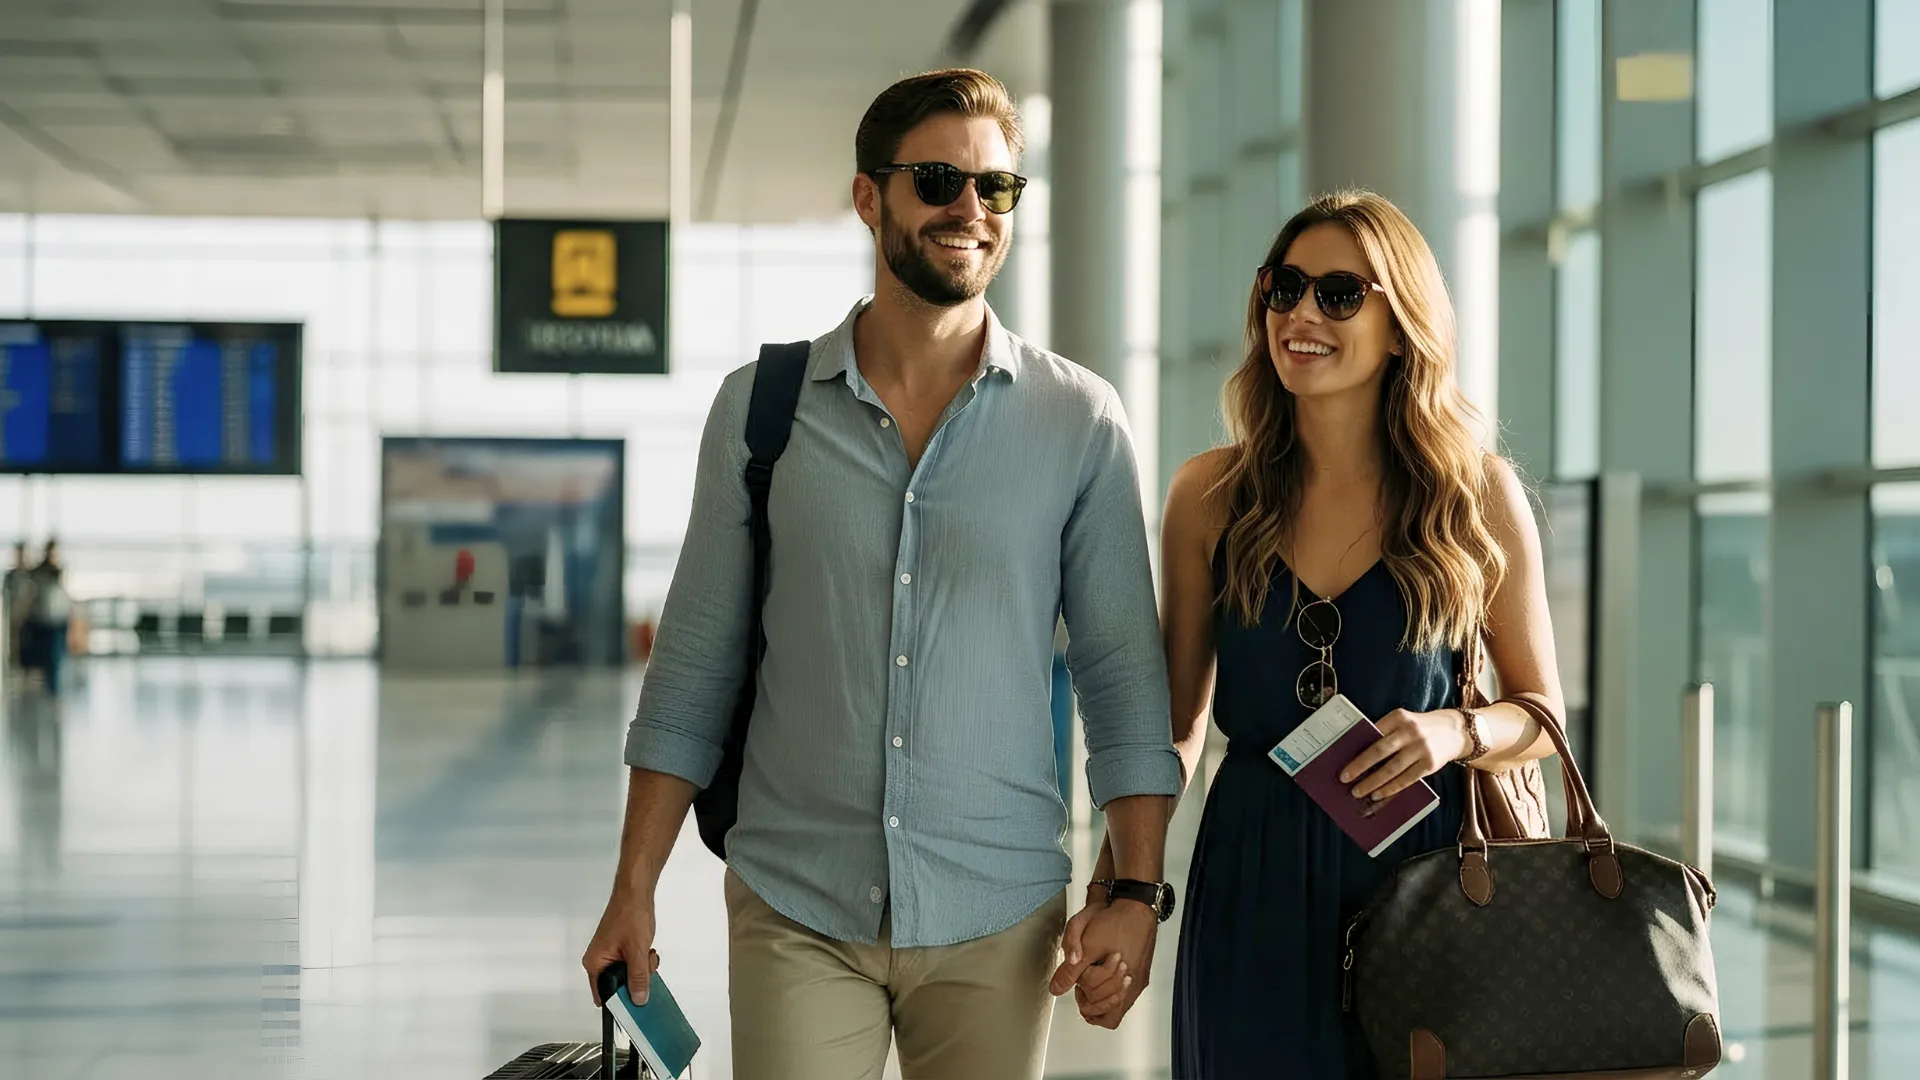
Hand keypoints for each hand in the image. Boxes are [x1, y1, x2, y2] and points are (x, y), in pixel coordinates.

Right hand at [581, 886, 660, 1006]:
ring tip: (646, 952)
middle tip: (645, 964)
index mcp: (595, 964)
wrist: (636, 892)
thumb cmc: (630, 914)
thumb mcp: (637, 951)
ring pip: (628, 975)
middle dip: (636, 979)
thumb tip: (638, 1000)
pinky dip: (642, 960)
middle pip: (619, 987)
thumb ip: (638, 977)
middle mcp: (599, 962)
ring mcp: (609, 956)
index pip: (604, 996)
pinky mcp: (619, 950)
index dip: (621, 1002)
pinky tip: (647, 949)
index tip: (636, 1005)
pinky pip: (631, 965)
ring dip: (642, 968)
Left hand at [1050, 893, 1158, 1026]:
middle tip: (1083, 985)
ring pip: (1121, 1003)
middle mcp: (1135, 985)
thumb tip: (1056, 989)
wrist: (1136, 903)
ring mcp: (1140, 977)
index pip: (1104, 1014)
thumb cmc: (1114, 922)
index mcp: (1123, 983)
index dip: (1086, 1002)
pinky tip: (1104, 969)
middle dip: (1094, 1002)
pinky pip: (1127, 990)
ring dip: (1104, 994)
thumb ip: (1069, 971)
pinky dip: (1113, 986)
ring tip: (1093, 975)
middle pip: (1113, 1014)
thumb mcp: (1085, 946)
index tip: (1078, 987)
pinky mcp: (1142, 967)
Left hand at [1340, 708, 1471, 803]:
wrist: (1455, 731)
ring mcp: (1421, 748)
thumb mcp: (1405, 721)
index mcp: (1399, 717)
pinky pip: (1406, 779)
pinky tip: (1378, 794)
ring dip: (1373, 782)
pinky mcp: (1430, 764)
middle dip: (1359, 766)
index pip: (1373, 732)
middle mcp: (1410, 731)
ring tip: (1359, 791)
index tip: (1342, 760)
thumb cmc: (1421, 728)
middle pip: (1379, 751)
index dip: (1357, 747)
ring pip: (1392, 769)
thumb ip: (1386, 732)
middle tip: (1345, 778)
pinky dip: (1390, 788)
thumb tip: (1359, 754)